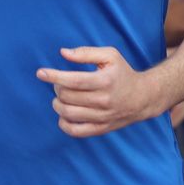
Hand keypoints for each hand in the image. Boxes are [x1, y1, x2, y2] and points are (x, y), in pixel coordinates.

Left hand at [36, 46, 156, 137]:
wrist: (143, 97)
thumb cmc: (122, 73)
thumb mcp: (110, 56)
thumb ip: (86, 52)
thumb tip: (63, 53)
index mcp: (105, 81)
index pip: (73, 80)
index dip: (54, 76)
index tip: (40, 73)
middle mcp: (104, 100)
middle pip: (67, 96)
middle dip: (57, 88)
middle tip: (60, 83)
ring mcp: (102, 116)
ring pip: (68, 113)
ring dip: (57, 104)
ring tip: (60, 98)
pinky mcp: (101, 128)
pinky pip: (76, 131)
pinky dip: (63, 124)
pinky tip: (64, 114)